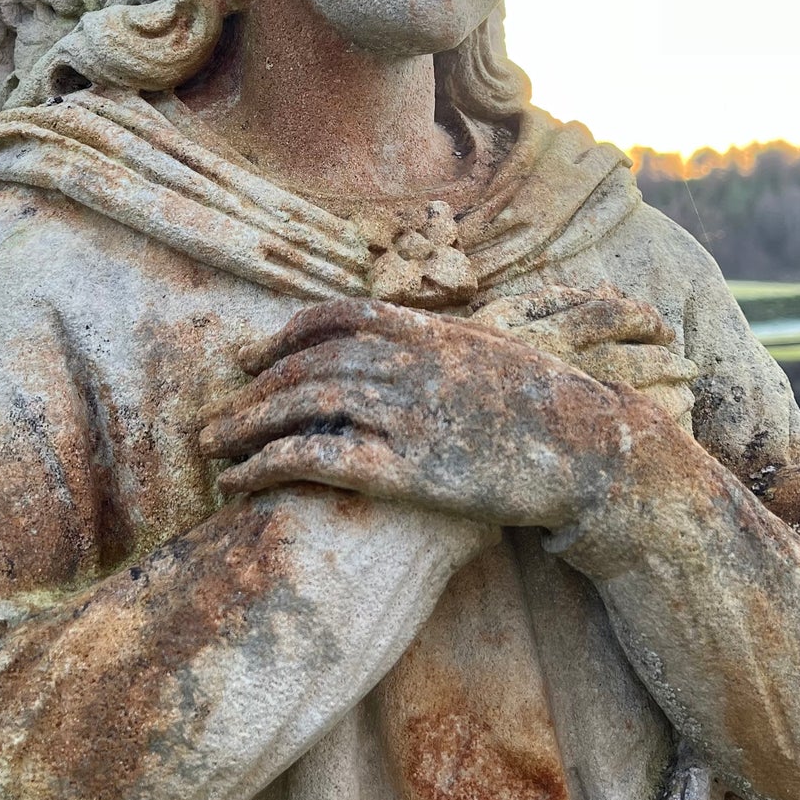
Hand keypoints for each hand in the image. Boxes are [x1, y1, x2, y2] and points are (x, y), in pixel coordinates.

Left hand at [200, 297, 680, 529]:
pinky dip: (268, 465)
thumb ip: (440, 344)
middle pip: (306, 365)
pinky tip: (240, 482)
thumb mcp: (491, 350)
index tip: (251, 356)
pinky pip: (318, 458)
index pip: (336, 317)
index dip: (285, 336)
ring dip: (245, 427)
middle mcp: (406, 362)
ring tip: (208, 450)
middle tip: (210, 417)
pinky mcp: (407, 468)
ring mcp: (404, 412)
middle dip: (251, 391)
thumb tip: (409, 342)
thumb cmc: (546, 401)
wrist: (590, 447)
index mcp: (426, 330)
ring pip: (301, 407)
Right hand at [471, 283, 697, 424]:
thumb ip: (548, 300)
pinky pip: (631, 429)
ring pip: (643, 393)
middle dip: (668, 356)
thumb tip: (602, 291)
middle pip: (639, 356)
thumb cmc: (465, 363)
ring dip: (673, 387)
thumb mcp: (498, 317)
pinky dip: (662, 419)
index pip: (613, 314)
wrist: (441, 425)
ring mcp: (575, 407)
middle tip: (686, 362)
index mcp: (551, 333)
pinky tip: (673, 417)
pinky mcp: (578, 439)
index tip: (660, 326)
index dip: (644, 316)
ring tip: (688, 387)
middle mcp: (570, 368)